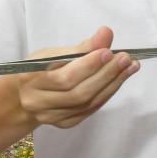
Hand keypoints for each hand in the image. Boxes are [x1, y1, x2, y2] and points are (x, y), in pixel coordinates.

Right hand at [13, 26, 139, 128]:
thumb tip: (106, 33)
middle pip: (79, 93)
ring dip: (112, 84)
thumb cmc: (40, 69)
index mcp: (30, 80)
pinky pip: (90, 110)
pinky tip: (119, 80)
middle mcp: (38, 102)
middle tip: (126, 59)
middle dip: (106, 75)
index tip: (109, 51)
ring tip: (129, 67)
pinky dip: (107, 94)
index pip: (64, 77)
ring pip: (87, 103)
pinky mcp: (65, 123)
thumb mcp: (53, 53)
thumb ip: (82, 47)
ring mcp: (51, 117)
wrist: (26, 94)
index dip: (89, 66)